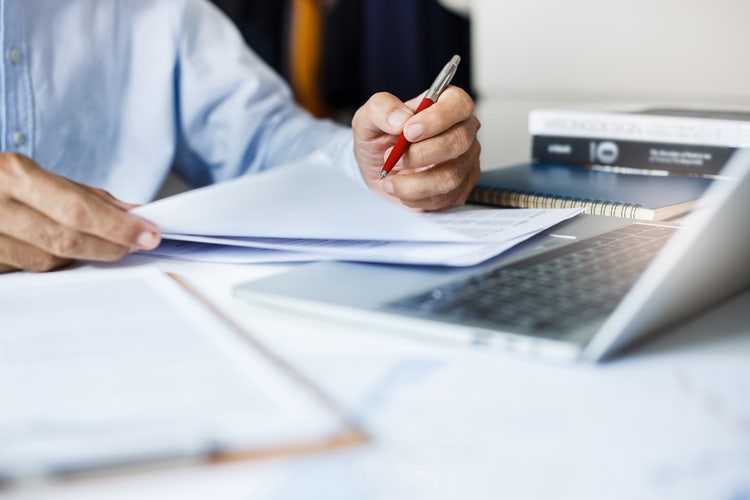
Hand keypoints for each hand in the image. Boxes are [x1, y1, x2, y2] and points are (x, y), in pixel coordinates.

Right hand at [0, 152, 160, 272]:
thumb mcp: (35, 175)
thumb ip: (84, 195)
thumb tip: (132, 212)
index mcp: (11, 174)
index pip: (77, 209)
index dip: (117, 226)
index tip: (148, 233)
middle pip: (65, 240)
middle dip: (109, 245)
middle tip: (138, 244)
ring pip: (46, 261)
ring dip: (81, 257)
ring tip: (101, 245)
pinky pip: (26, 271)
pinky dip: (51, 264)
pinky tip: (62, 253)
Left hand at [352, 86, 480, 210]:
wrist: (378, 170)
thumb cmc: (379, 139)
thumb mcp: (368, 118)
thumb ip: (380, 109)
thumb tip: (400, 119)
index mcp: (447, 104)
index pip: (459, 105)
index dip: (437, 119)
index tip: (408, 132)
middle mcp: (463, 131)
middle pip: (459, 142)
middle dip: (421, 154)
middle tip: (393, 159)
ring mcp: (465, 161)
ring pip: (451, 176)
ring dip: (414, 183)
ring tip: (390, 180)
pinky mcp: (460, 189)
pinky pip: (444, 198)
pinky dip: (415, 197)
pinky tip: (401, 189)